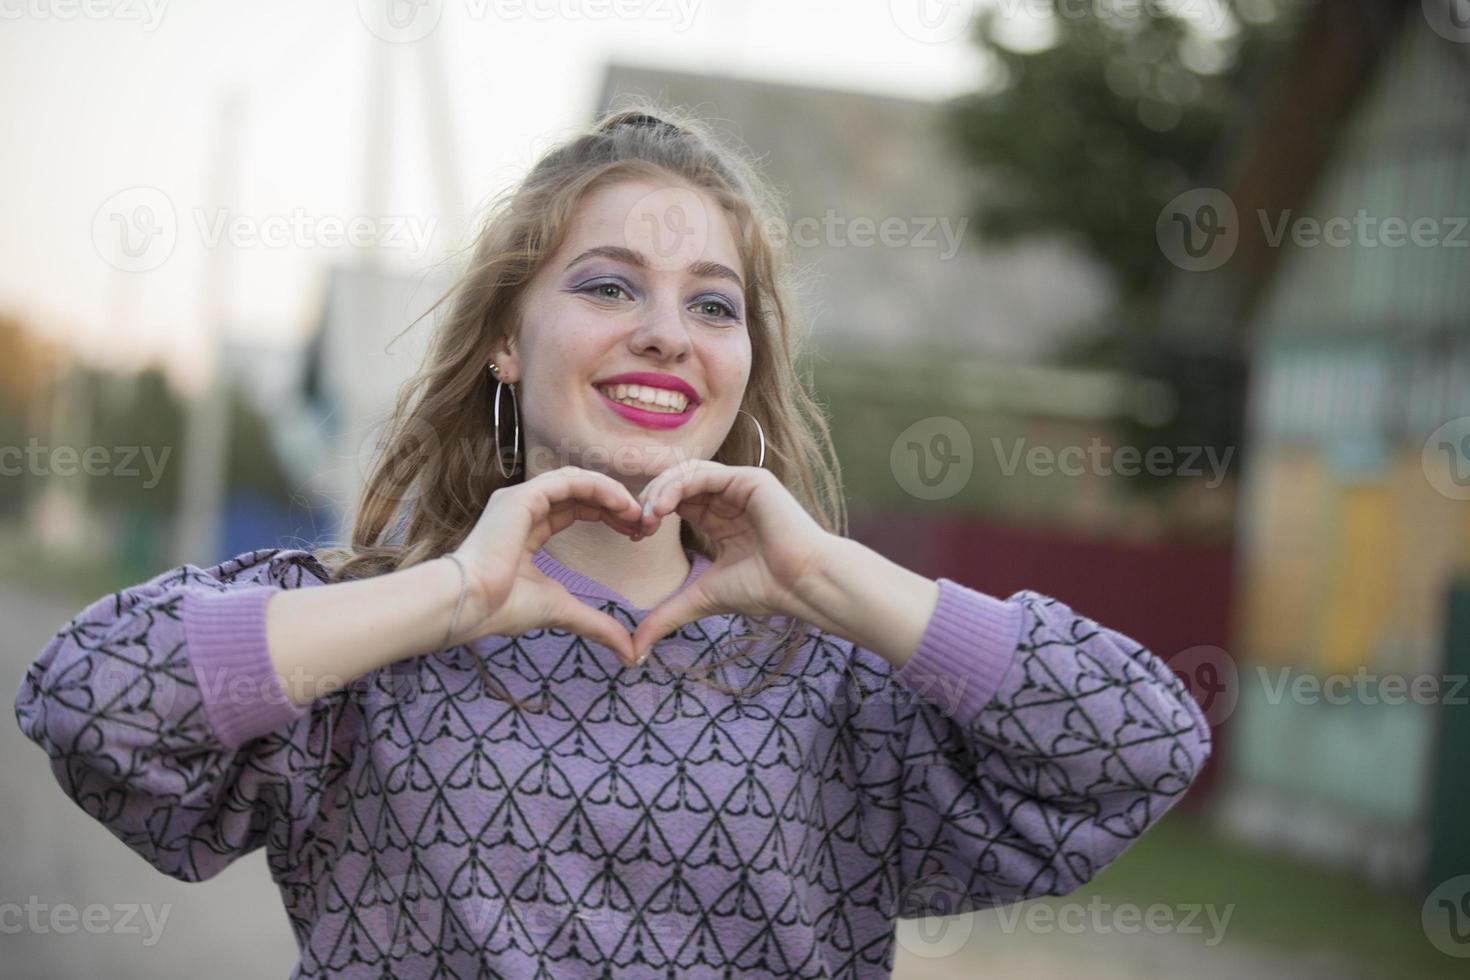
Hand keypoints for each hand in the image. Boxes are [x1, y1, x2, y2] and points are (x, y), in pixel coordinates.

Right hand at [451, 466, 644, 665]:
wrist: (470, 606)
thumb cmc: (503, 608)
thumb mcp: (562, 611)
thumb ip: (596, 624)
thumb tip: (630, 654)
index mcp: (526, 527)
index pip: (574, 508)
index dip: (606, 514)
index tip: (635, 532)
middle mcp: (522, 507)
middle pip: (578, 491)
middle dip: (613, 503)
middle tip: (642, 522)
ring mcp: (520, 499)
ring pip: (575, 480)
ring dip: (610, 492)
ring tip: (636, 513)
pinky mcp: (521, 498)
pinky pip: (568, 480)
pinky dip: (598, 487)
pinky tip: (621, 504)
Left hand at [629, 460, 834, 662]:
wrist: (799, 585)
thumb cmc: (762, 590)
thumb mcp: (701, 598)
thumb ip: (668, 615)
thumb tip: (635, 651)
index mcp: (720, 519)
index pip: (675, 501)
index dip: (650, 513)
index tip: (636, 537)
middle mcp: (729, 498)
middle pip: (676, 482)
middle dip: (650, 500)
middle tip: (639, 526)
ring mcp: (740, 486)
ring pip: (686, 473)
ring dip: (660, 490)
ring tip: (649, 516)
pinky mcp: (750, 479)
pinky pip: (704, 472)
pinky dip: (677, 485)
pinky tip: (663, 507)